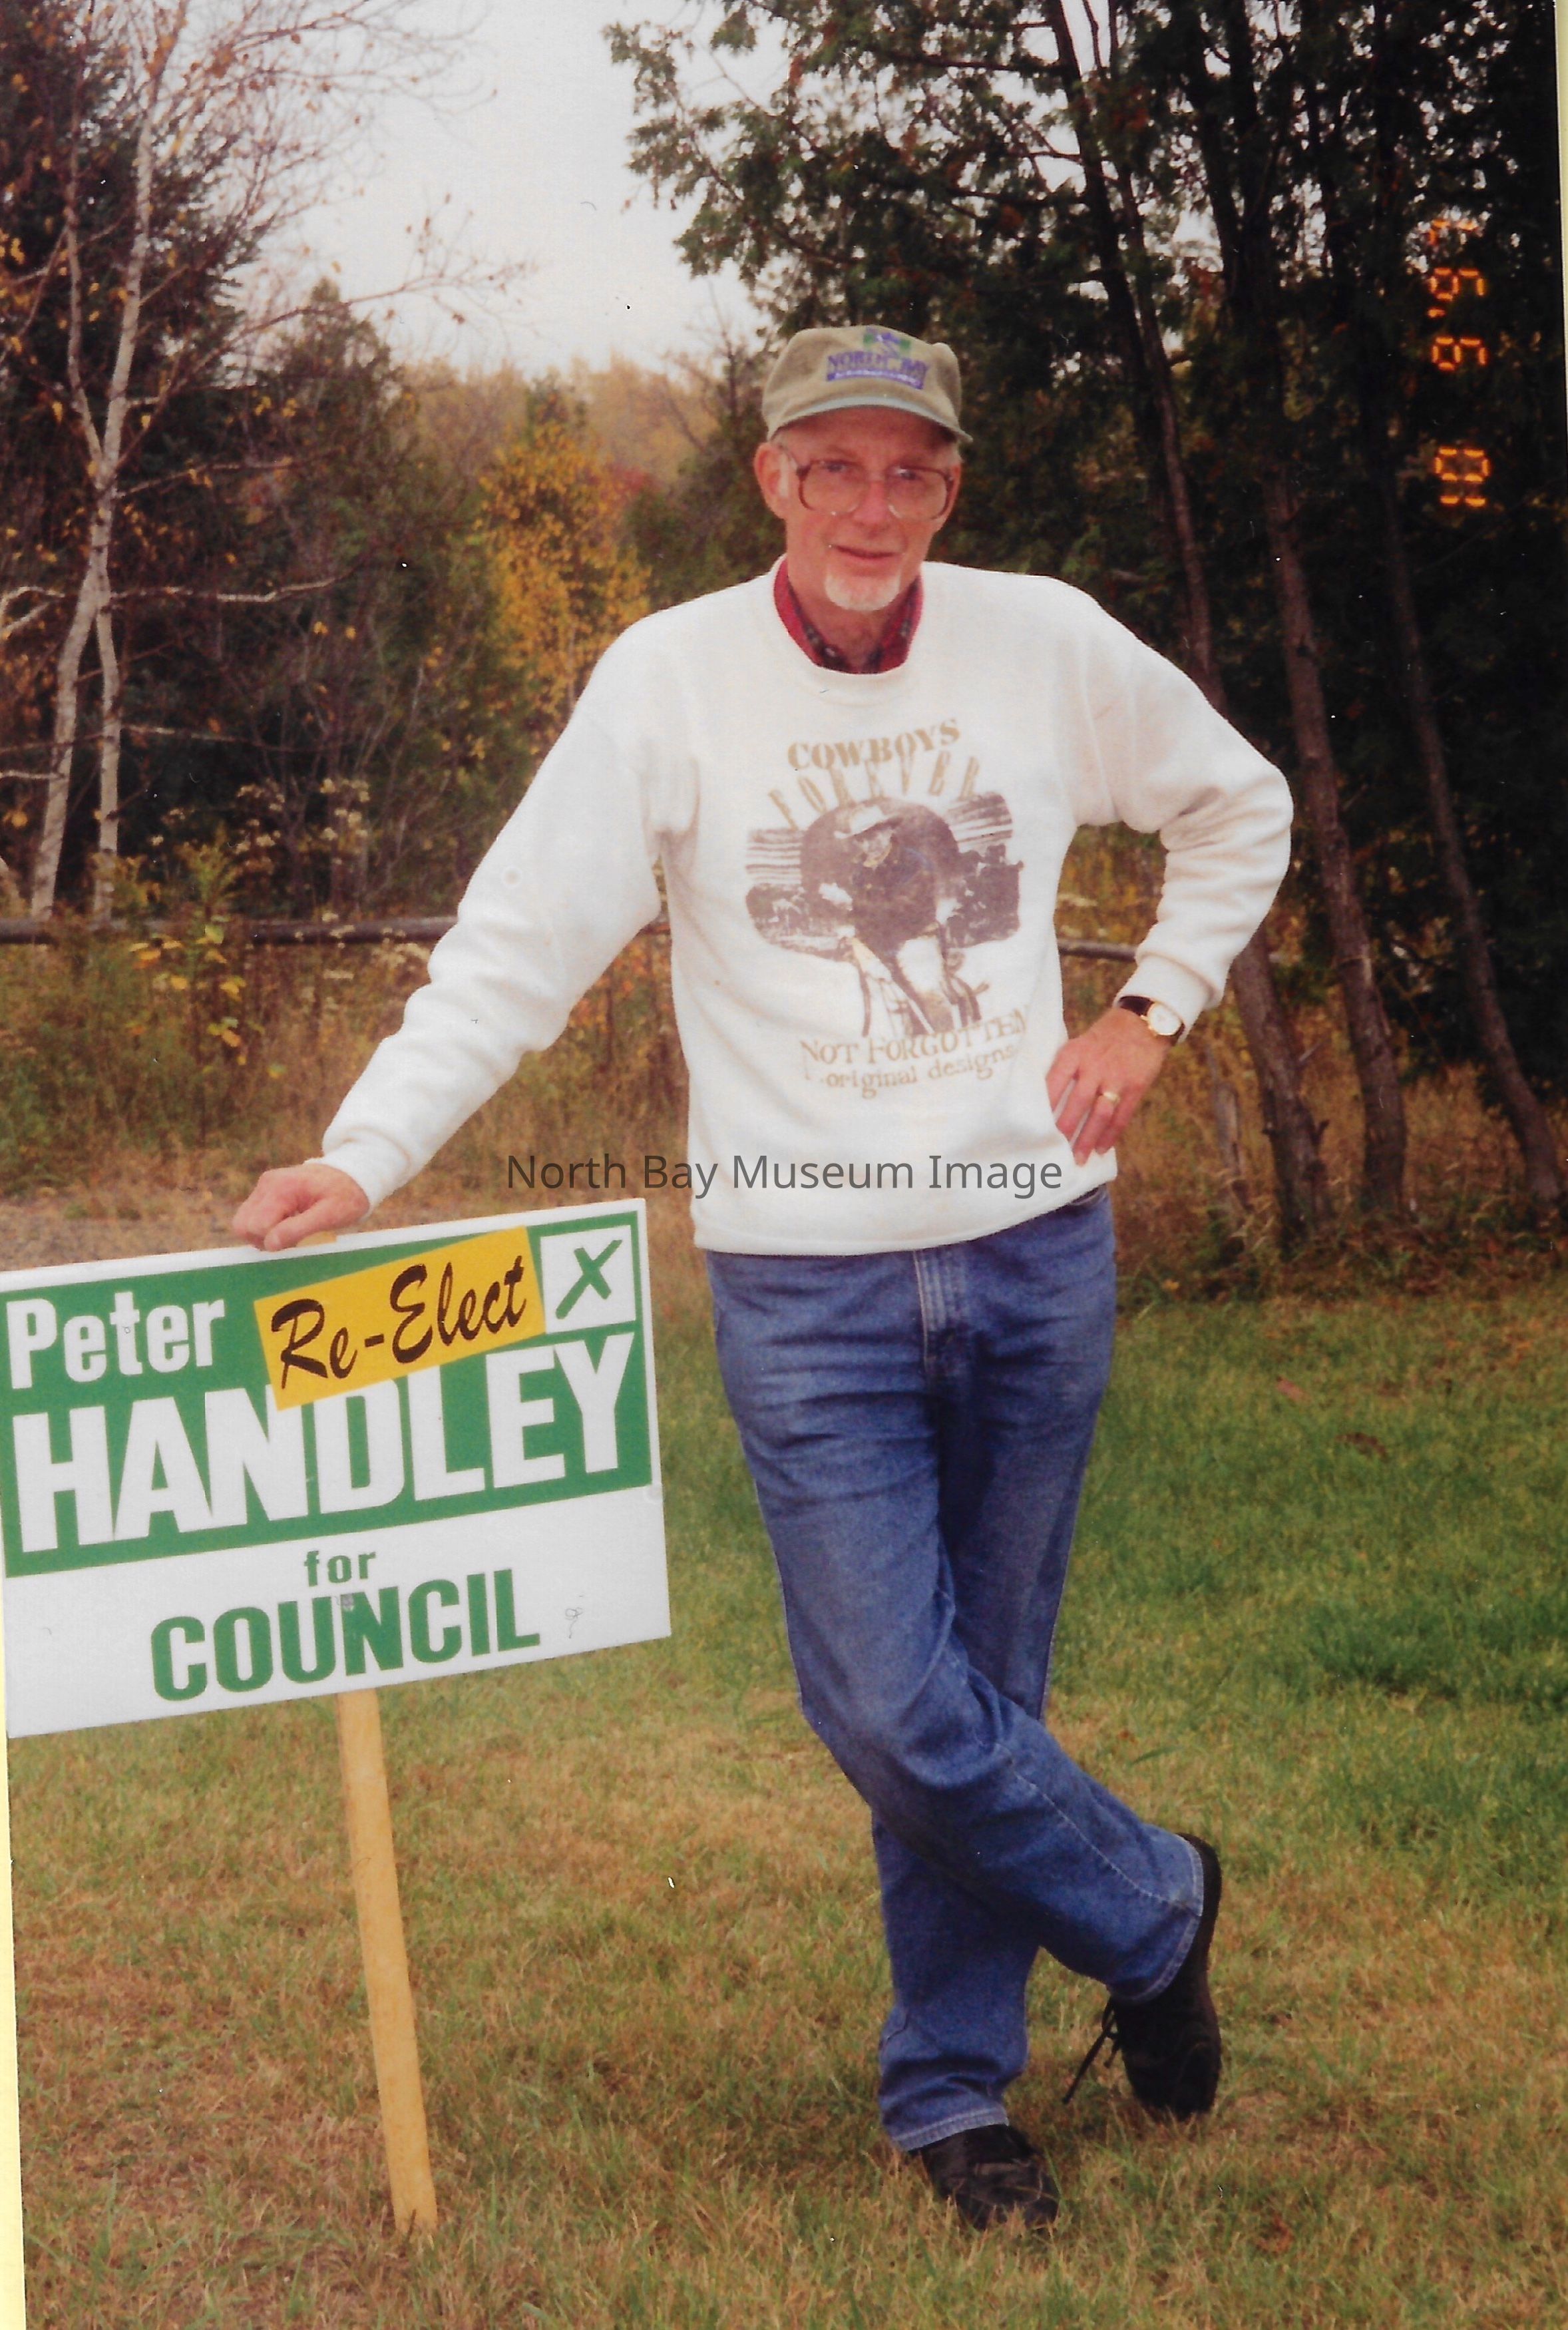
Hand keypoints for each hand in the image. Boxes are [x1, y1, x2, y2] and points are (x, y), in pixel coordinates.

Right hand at [232, 1161, 369, 1252]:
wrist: (352, 1175)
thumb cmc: (346, 1196)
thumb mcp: (331, 1215)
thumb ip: (298, 1229)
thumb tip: (270, 1244)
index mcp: (282, 1188)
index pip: (256, 1226)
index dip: (273, 1241)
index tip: (298, 1239)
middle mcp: (267, 1184)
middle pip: (242, 1225)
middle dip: (264, 1239)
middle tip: (292, 1237)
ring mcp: (264, 1186)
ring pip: (244, 1222)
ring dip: (265, 1234)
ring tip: (291, 1229)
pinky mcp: (265, 1190)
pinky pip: (253, 1216)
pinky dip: (267, 1226)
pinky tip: (289, 1221)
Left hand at [1046, 1008, 1172, 1165]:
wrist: (1142, 1023)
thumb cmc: (1102, 1037)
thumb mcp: (1078, 1044)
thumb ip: (1064, 1068)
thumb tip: (1042, 1100)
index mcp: (1074, 1054)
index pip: (1055, 1082)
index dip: (1045, 1106)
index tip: (1034, 1126)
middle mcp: (1095, 1066)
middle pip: (1078, 1102)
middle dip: (1066, 1129)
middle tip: (1054, 1151)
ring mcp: (1117, 1077)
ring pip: (1100, 1114)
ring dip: (1089, 1138)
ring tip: (1079, 1158)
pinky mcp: (1136, 1087)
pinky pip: (1122, 1116)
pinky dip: (1111, 1135)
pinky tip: (1102, 1149)